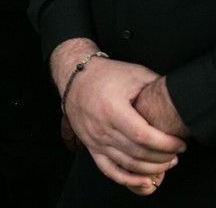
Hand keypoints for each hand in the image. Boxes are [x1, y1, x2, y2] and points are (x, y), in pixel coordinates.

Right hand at [60, 54, 183, 188]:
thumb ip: (157, 87)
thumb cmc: (105, 74)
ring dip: (151, 168)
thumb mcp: (135, 74)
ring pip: (128, 164)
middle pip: (138, 153)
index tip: (180, 143)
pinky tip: (145, 180)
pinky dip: (127, 179)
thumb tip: (179, 102)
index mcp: (111, 109)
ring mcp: (94, 139)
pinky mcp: (90, 145)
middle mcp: (100, 127)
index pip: (144, 136)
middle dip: (163, 157)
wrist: (75, 76)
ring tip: (167, 162)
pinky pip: (108, 170)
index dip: (166, 144)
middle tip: (177, 153)